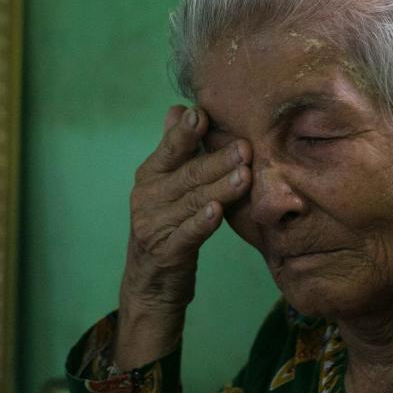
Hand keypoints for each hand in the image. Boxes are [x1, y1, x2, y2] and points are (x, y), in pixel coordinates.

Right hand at [115, 105, 250, 368]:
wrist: (151, 283)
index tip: (203, 114)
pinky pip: (187, 235)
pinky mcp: (165, 252)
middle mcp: (146, 198)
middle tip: (246, 147)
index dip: (185, 133)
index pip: (169, 150)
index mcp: (149, 176)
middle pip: (187, 175)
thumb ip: (174, 150)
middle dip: (217, 160)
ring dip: (219, 188)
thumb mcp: (166, 187)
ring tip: (245, 176)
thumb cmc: (167, 225)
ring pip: (192, 203)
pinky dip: (202, 222)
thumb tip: (177, 109)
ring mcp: (153, 226)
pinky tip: (218, 211)